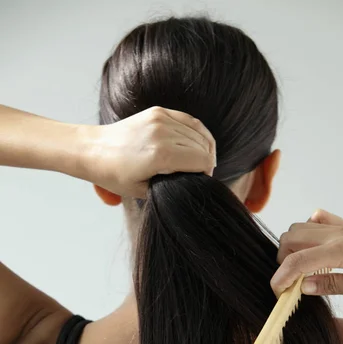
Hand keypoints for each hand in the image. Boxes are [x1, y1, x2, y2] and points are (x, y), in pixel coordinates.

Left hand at [85, 106, 216, 197]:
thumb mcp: (145, 190)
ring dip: (203, 147)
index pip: (203, 161)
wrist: (93, 149)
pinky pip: (189, 120)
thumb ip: (173, 184)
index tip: (201, 181)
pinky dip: (196, 133)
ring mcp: (160, 119)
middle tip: (201, 173)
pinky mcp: (158, 111)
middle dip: (206, 162)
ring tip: (200, 160)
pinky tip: (196, 144)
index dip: (207, 174)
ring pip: (199, 133)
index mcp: (161, 155)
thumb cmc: (115, 175)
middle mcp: (162, 133)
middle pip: (203, 147)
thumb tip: (194, 179)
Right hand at [269, 209, 342, 301]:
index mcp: (341, 250)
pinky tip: (314, 249)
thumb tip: (302, 286)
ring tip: (302, 269)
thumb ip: (331, 285)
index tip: (276, 291)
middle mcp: (337, 234)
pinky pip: (317, 221)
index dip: (281, 277)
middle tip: (291, 282)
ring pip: (300, 228)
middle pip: (291, 238)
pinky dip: (307, 232)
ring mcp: (341, 228)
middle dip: (283, 261)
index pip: (298, 261)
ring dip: (292, 247)